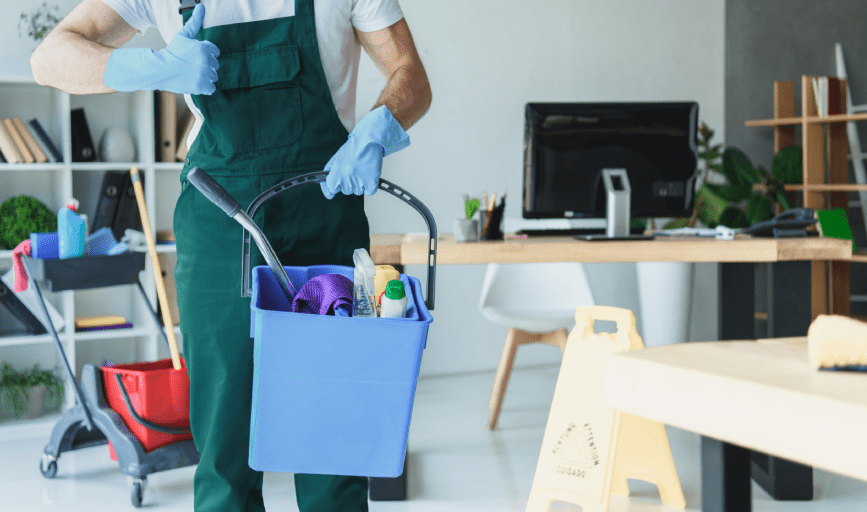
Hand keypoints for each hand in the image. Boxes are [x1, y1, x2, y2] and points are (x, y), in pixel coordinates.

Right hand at [103, 3, 219, 94]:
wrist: (160, 69)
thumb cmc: (172, 52)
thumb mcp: (184, 35)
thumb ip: (195, 21)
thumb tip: (202, 6)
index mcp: (205, 48)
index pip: (214, 52)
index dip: (204, 54)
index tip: (194, 56)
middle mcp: (207, 61)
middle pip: (214, 65)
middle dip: (205, 65)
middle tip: (190, 65)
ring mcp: (205, 75)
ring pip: (213, 76)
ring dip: (204, 76)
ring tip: (191, 73)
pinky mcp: (202, 86)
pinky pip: (211, 88)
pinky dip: (204, 87)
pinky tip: (194, 81)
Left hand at [321, 106, 409, 198]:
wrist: (368, 142)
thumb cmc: (352, 150)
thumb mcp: (335, 160)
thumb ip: (328, 175)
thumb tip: (328, 191)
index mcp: (336, 173)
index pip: (331, 189)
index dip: (333, 187)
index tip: (336, 186)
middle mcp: (346, 179)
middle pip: (346, 191)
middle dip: (349, 183)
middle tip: (353, 170)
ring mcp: (359, 182)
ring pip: (358, 191)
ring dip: (360, 184)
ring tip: (361, 170)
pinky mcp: (371, 183)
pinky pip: (369, 191)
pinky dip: (369, 185)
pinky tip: (368, 174)